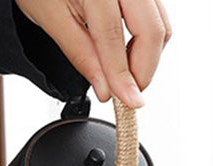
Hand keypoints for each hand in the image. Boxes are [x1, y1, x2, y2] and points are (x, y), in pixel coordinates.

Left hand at [15, 0, 170, 106]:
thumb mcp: (51, 17)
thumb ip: (80, 54)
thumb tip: (106, 88)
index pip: (114, 36)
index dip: (122, 75)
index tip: (128, 101)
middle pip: (151, 31)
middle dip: (143, 70)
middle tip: (128, 92)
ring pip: (161, 26)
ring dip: (148, 58)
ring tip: (125, 73)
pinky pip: (158, 18)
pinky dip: (148, 42)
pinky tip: (129, 53)